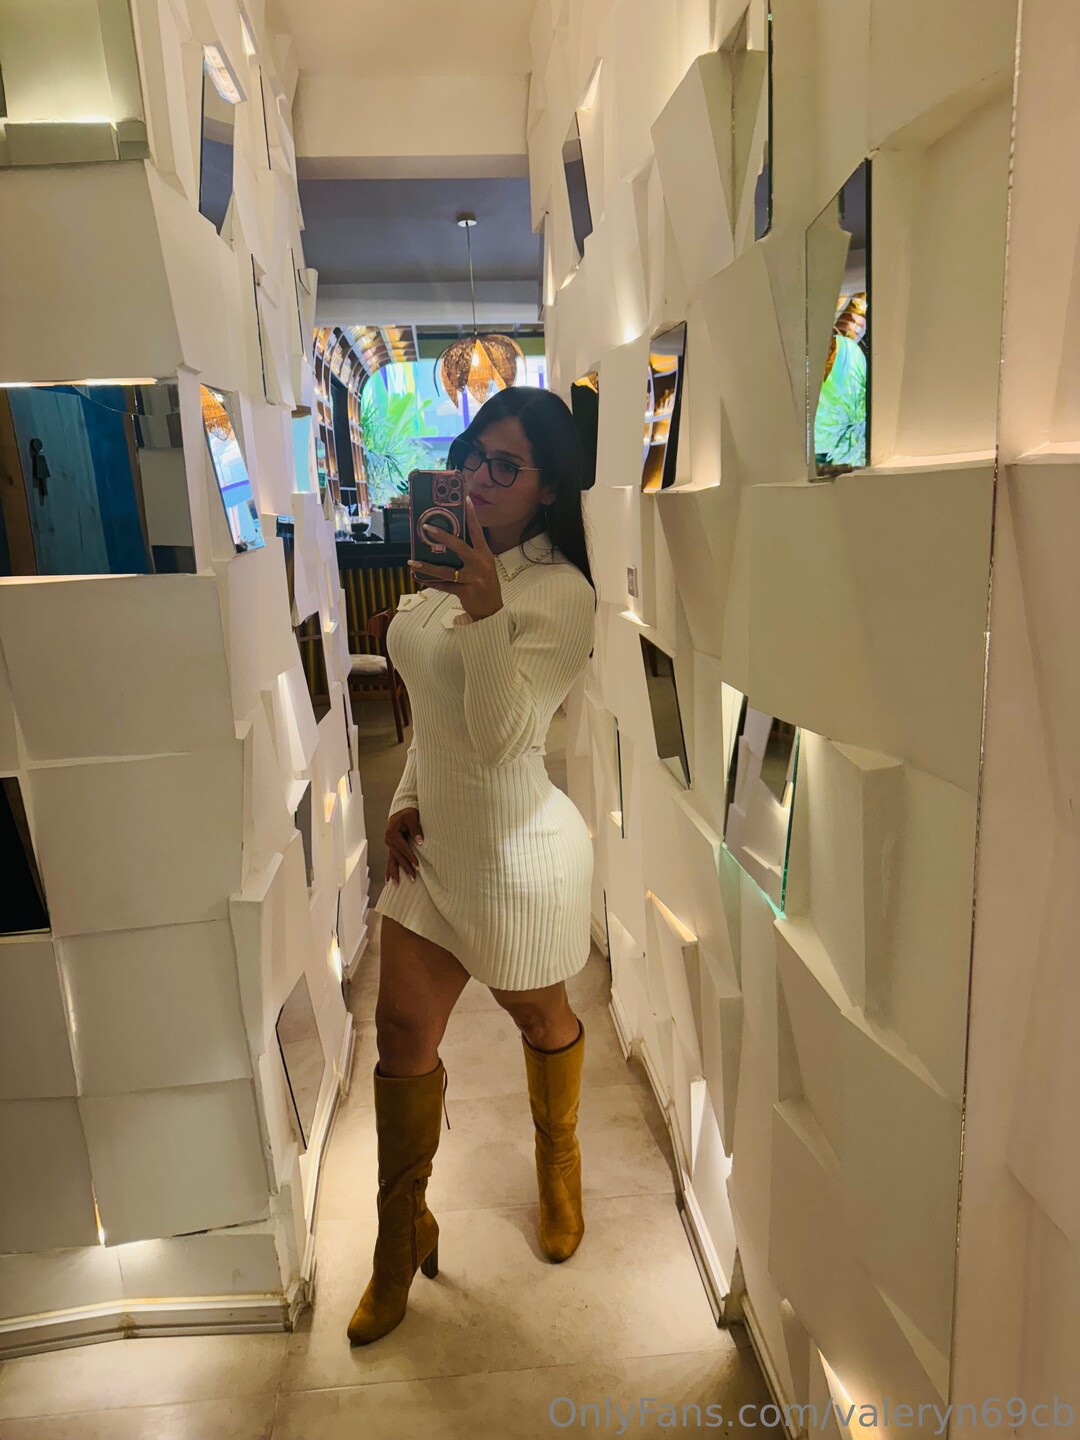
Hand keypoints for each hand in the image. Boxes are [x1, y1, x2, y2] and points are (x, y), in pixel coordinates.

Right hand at [385, 807, 423, 884]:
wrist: (402, 811)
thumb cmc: (408, 813)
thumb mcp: (412, 816)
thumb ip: (416, 829)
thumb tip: (420, 842)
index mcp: (392, 833)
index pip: (403, 848)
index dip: (410, 857)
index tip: (417, 866)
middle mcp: (389, 841)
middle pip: (398, 857)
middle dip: (405, 868)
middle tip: (413, 879)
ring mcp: (389, 845)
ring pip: (392, 861)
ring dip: (395, 873)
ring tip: (396, 885)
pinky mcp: (391, 848)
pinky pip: (390, 861)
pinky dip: (389, 871)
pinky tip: (388, 880)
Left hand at [407, 495, 502, 619]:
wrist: (492, 609)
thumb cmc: (485, 584)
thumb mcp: (483, 565)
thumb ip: (470, 553)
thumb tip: (448, 540)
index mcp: (485, 554)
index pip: (477, 531)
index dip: (471, 515)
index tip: (465, 500)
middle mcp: (480, 564)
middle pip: (459, 546)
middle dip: (442, 536)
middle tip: (426, 527)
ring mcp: (473, 579)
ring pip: (446, 571)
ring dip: (427, 566)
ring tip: (412, 562)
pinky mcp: (465, 593)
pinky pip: (444, 586)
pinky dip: (431, 582)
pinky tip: (419, 578)